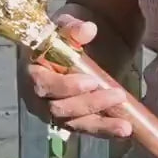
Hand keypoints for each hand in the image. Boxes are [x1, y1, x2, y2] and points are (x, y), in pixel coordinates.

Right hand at [23, 14, 131, 138]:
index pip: (44, 85)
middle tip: (117, 95)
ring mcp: (52, 113)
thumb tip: (88, 29)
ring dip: (101, 125)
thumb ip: (72, 27)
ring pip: (74, 124)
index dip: (66, 87)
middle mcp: (38, 98)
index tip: (91, 81)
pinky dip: (104, 131)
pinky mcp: (68, 121)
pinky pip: (85, 129)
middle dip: (90, 104)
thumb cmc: (60, 37)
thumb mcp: (64, 26)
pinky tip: (123, 131)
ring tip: (125, 126)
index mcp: (32, 73)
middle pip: (60, 109)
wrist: (65, 50)